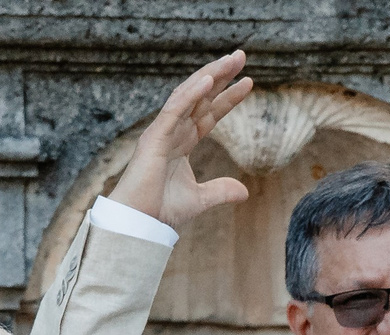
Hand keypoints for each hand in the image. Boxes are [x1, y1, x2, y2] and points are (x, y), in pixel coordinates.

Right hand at [108, 52, 254, 230]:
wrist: (140, 223)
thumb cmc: (161, 211)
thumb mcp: (199, 199)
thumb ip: (220, 191)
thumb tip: (244, 192)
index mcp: (182, 143)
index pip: (209, 113)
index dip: (228, 97)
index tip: (249, 82)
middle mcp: (172, 132)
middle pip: (200, 97)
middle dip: (220, 75)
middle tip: (240, 56)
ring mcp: (162, 132)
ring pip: (188, 96)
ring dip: (209, 76)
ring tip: (230, 60)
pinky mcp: (154, 137)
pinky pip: (174, 109)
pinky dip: (191, 94)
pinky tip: (208, 80)